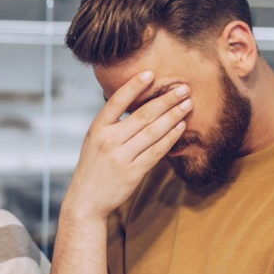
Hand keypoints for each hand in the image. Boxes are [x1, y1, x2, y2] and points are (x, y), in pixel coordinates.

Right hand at [62, 70, 191, 222]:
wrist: (86, 200)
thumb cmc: (93, 167)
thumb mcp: (94, 140)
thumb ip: (112, 123)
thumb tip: (138, 102)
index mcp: (97, 129)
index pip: (117, 101)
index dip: (135, 85)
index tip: (151, 73)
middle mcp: (109, 141)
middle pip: (143, 115)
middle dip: (166, 100)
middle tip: (183, 88)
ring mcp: (121, 157)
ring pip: (153, 132)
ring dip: (173, 116)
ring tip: (187, 105)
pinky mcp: (133, 172)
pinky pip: (156, 151)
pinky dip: (170, 138)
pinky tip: (180, 127)